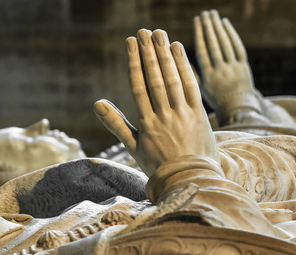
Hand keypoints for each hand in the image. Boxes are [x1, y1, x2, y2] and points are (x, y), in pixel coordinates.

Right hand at [94, 29, 217, 176]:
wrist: (190, 180)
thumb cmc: (159, 165)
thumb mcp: (134, 146)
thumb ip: (116, 123)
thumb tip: (96, 103)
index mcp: (147, 124)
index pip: (139, 86)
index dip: (134, 62)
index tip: (131, 43)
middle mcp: (164, 116)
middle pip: (155, 78)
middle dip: (149, 52)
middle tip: (144, 32)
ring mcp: (183, 115)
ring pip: (172, 79)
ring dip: (166, 54)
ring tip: (160, 34)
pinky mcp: (199, 114)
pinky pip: (191, 86)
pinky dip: (185, 67)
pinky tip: (179, 49)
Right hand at [194, 10, 255, 114]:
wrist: (237, 109)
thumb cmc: (214, 99)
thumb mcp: (198, 91)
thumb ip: (189, 74)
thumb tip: (175, 57)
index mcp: (209, 77)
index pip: (203, 51)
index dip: (199, 34)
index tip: (196, 21)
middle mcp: (222, 71)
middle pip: (214, 45)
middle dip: (209, 27)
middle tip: (204, 13)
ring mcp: (234, 68)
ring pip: (226, 44)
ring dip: (219, 27)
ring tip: (212, 14)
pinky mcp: (244, 67)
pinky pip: (238, 47)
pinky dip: (231, 34)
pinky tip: (225, 23)